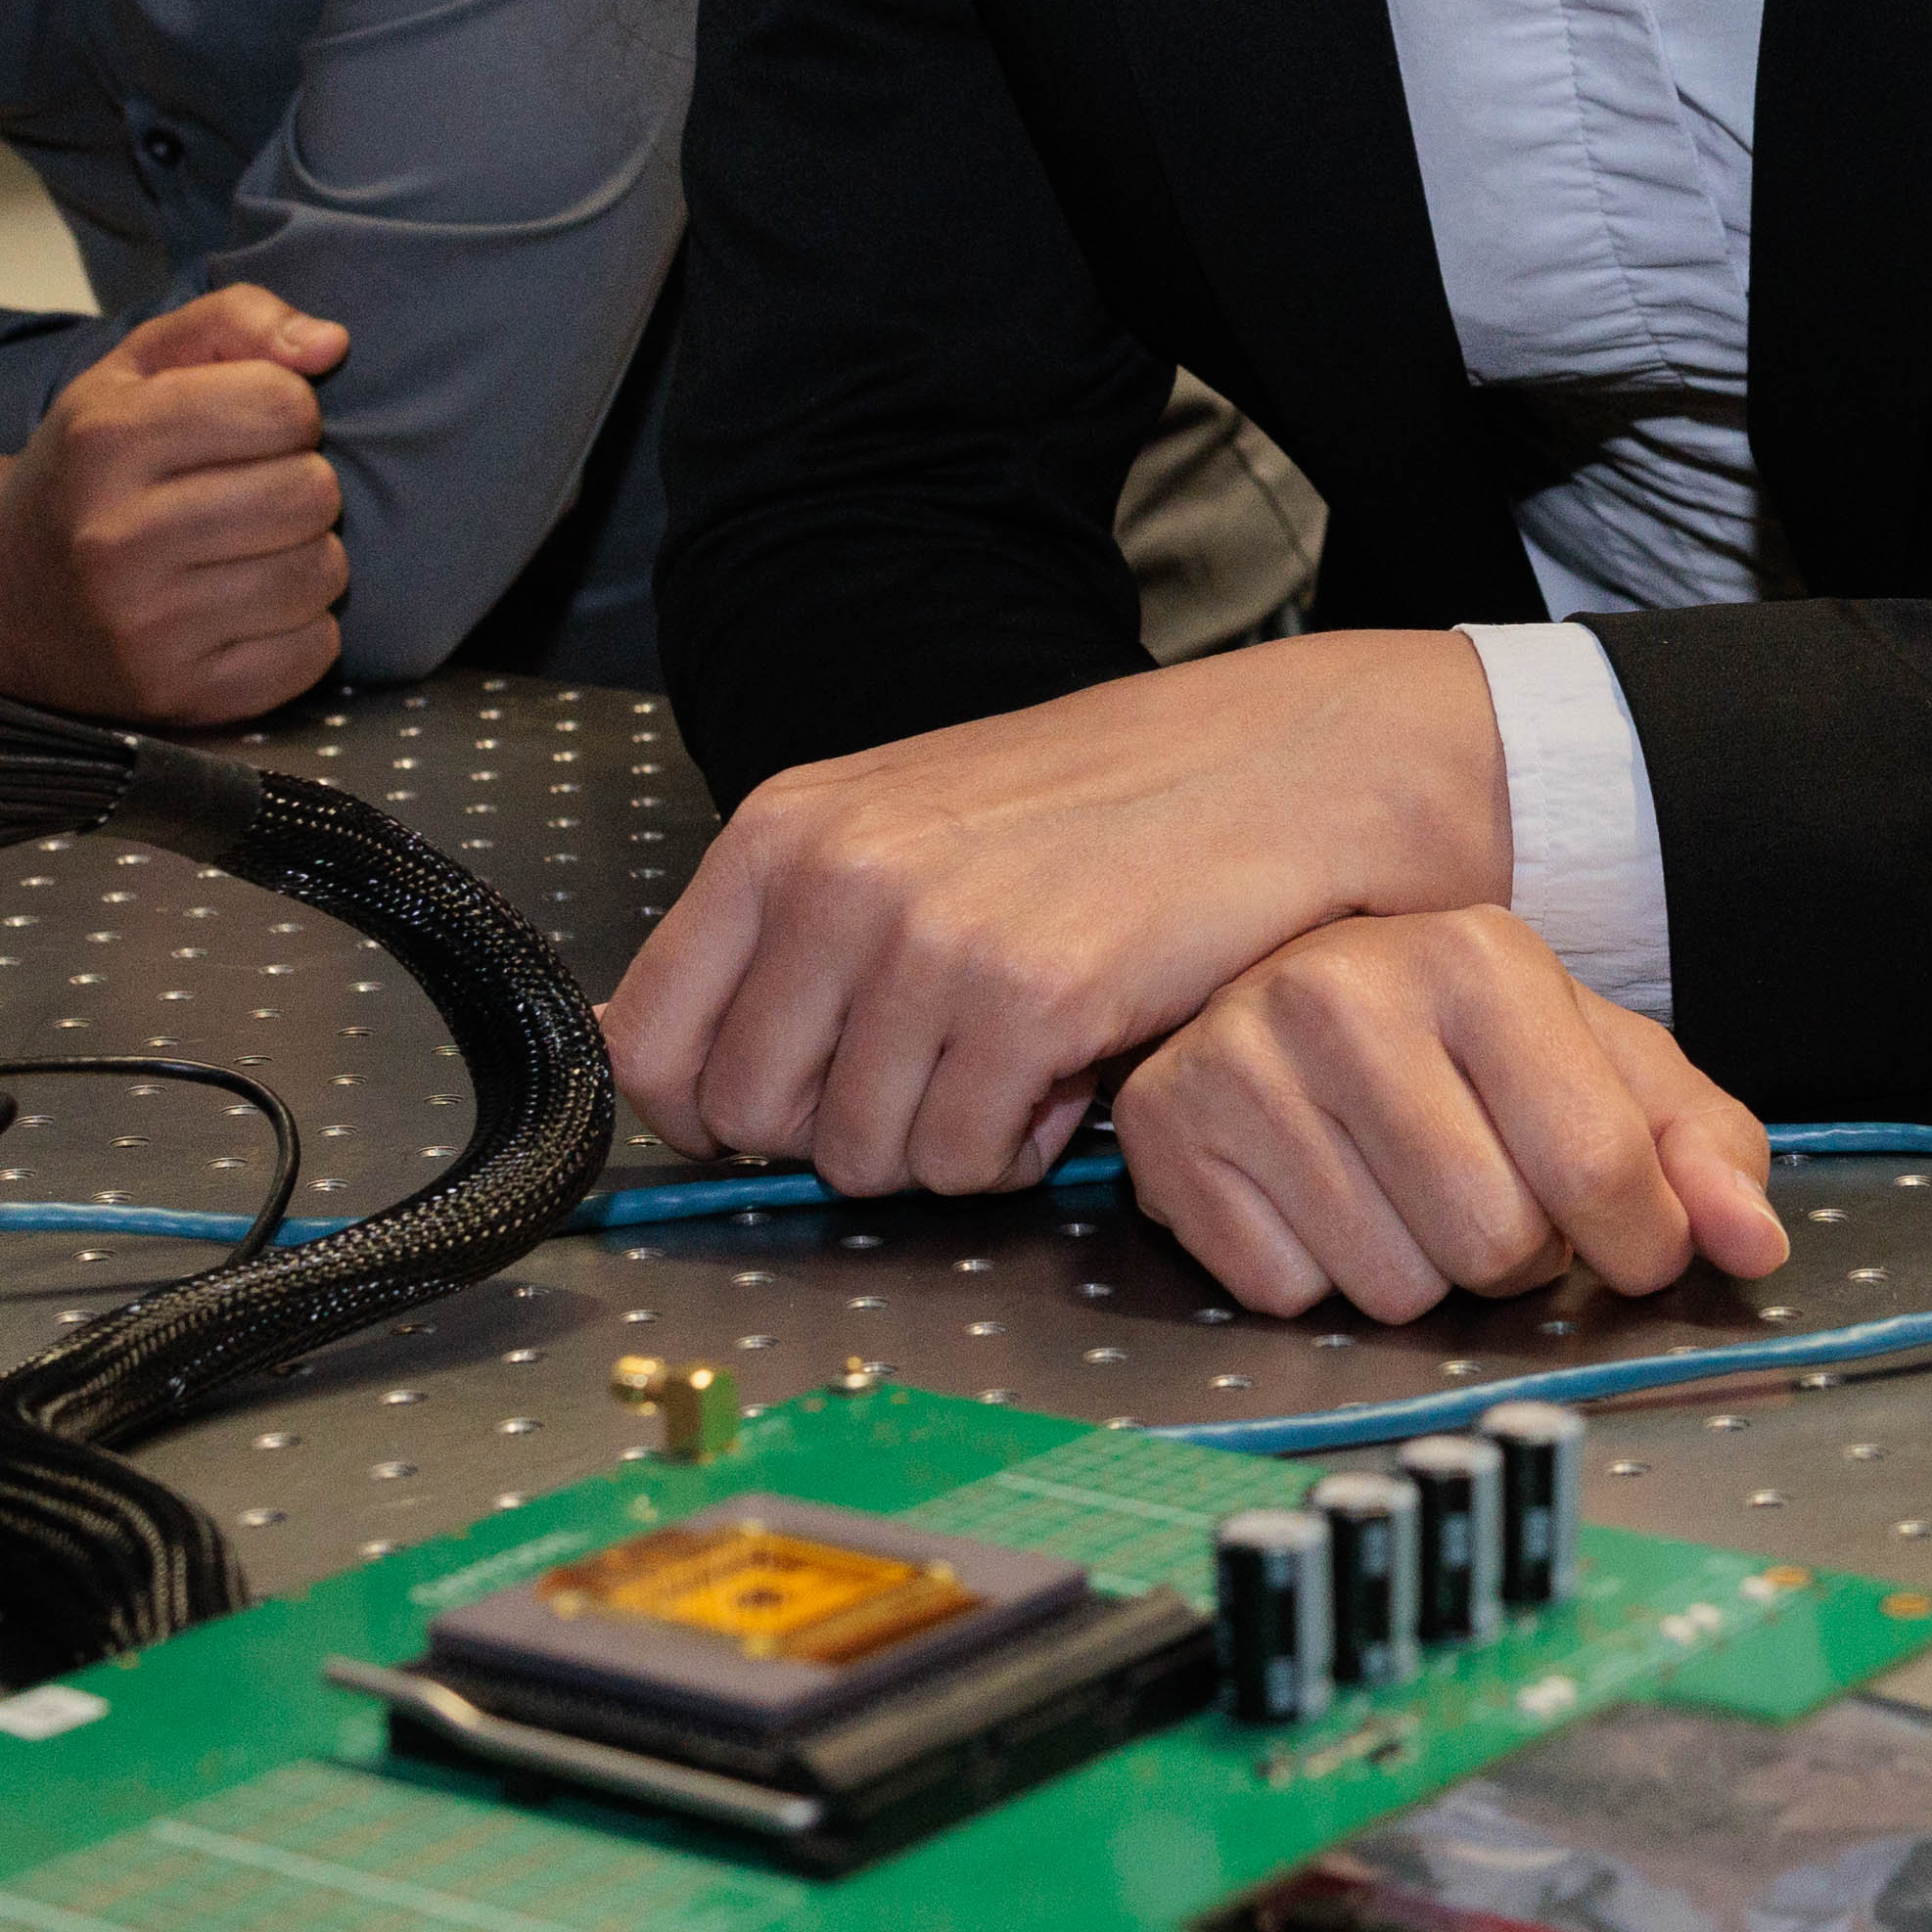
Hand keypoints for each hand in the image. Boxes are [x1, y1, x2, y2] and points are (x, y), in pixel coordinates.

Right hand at [0, 285, 351, 721]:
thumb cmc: (89, 467)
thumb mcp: (136, 369)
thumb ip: (234, 322)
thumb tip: (331, 344)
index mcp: (107, 440)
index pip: (281, 405)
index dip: (286, 409)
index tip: (250, 429)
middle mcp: (119, 537)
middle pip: (312, 492)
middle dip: (301, 482)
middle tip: (254, 493)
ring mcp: (148, 629)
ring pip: (321, 572)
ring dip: (307, 554)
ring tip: (251, 549)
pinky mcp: (180, 698)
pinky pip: (312, 652)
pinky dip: (301, 627)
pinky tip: (249, 606)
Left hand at [601, 634, 1517, 1198]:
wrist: (1285, 767)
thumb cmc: (1102, 808)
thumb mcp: (903, 830)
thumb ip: (789, 933)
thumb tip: (673, 1072)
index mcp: (786, 830)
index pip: (647, 1044)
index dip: (711, 1112)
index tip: (791, 1109)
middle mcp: (836, 877)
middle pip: (752, 1123)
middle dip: (847, 1128)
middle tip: (943, 1069)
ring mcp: (929, 939)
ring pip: (860, 1159)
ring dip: (944, 1140)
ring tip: (1017, 1057)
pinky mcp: (1029, 1001)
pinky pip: (966, 1164)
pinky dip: (1020, 1148)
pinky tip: (1068, 1070)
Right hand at [1119, 915, 1791, 1320]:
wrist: (1284, 992)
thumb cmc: (1461, 1041)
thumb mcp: (1603, 1067)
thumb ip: (1702, 1151)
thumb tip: (1754, 1246)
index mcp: (1481, 956)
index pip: (1601, 1169)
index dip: (1636, 1243)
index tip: (1626, 1241)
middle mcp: (1347, 990)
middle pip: (1494, 1243)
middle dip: (1514, 1254)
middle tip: (1485, 1190)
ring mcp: (1242, 1057)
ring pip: (1392, 1288)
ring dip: (1418, 1272)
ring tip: (1399, 1188)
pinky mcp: (1168, 1131)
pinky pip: (1288, 1295)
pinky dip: (1316, 1275)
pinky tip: (1315, 1195)